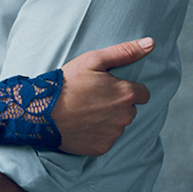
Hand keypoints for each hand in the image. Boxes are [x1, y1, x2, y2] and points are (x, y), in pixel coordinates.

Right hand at [52, 37, 153, 154]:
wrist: (41, 111)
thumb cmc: (67, 83)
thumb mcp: (93, 60)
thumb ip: (125, 52)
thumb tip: (150, 44)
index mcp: (126, 94)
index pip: (142, 93)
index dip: (125, 88)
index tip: (108, 87)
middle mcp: (124, 116)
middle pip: (130, 110)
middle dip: (117, 104)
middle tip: (93, 98)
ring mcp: (113, 134)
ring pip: (118, 125)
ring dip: (108, 119)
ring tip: (85, 110)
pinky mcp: (102, 147)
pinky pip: (107, 139)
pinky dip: (98, 133)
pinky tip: (83, 124)